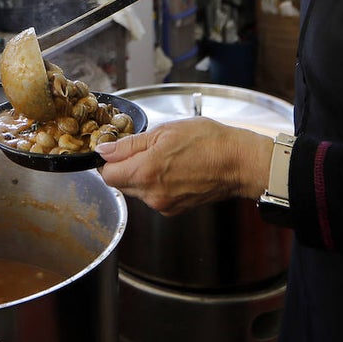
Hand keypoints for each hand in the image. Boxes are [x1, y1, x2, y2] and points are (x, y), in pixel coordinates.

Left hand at [97, 118, 271, 215]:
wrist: (238, 163)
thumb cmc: (208, 142)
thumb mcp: (164, 131)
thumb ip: (130, 144)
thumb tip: (104, 151)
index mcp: (145, 172)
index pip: (107, 175)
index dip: (107, 161)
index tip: (116, 150)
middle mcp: (151, 194)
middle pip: (120, 184)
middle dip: (125, 168)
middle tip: (144, 150)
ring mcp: (163, 205)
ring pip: (137, 191)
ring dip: (141, 176)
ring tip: (164, 159)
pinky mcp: (174, 210)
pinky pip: (153, 197)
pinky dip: (157, 185)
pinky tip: (174, 170)